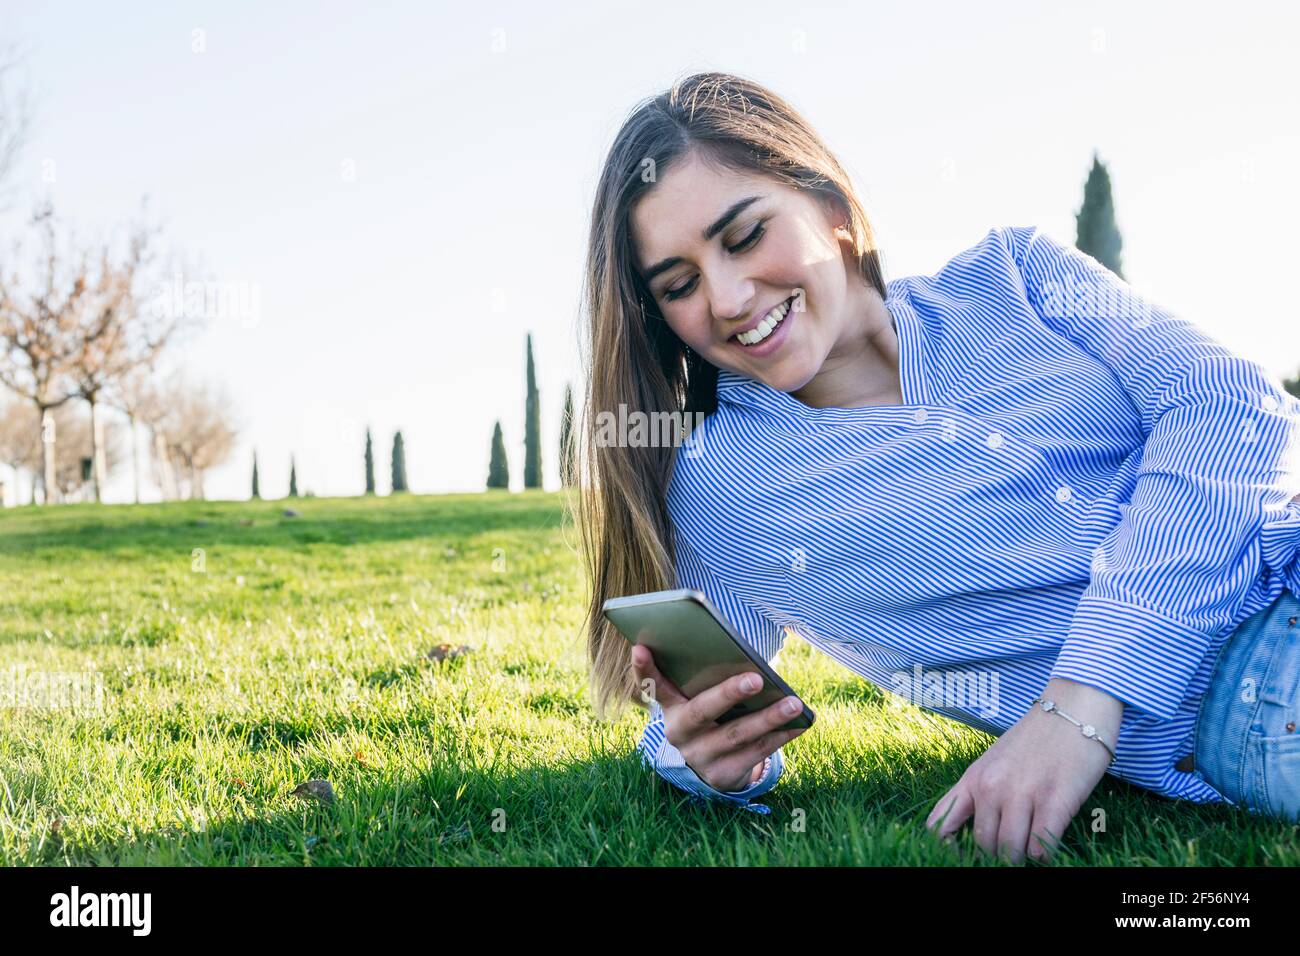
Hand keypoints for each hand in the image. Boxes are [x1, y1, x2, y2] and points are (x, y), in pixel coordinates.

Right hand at [630, 643, 806, 792]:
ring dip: (768, 718)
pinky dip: (779, 737)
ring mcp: (700, 757)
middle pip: (703, 712)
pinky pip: (755, 754)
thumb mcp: (697, 699)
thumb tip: (735, 652)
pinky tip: (799, 724)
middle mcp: (679, 734)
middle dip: (729, 694)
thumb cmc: (708, 716)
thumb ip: (704, 678)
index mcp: (670, 707)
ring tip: (793, 703)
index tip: (640, 647)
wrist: (706, 767)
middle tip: (756, 678)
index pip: (653, 685)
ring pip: (736, 735)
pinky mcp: (722, 775)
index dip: (645, 669)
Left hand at [925, 679, 1121, 862]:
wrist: (1075, 709)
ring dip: (1024, 856)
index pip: (940, 825)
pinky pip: (1041, 846)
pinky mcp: (1055, 800)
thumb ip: (980, 792)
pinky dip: (1044, 853)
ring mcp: (1022, 794)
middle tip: (1015, 848)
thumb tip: (972, 832)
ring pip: (1011, 851)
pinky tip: (1048, 844)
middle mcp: (992, 788)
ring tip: (1032, 849)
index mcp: (973, 779)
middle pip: (984, 845)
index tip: (963, 854)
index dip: (946, 848)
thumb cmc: (1035, 739)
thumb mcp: (994, 762)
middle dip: (999, 853)